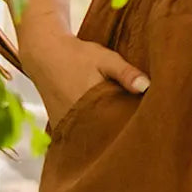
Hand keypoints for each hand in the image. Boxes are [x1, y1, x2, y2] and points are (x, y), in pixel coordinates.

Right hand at [19, 30, 150, 131]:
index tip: (143, 127)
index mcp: (89, 106)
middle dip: (118, 136)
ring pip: (90, 138)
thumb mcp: (106, 59)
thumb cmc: (76, 55)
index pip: (115, 128)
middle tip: (135, 131)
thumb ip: (126, 73)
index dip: (129, 128)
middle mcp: (75, 121)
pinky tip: (101, 127)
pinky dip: (90, 133)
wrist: (44, 53)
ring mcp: (65, 126)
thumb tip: (146, 87)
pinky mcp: (59, 127)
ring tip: (119, 129)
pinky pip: (78, 136)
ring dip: (103, 136)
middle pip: (103, 137)